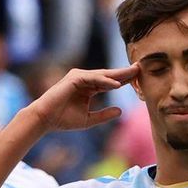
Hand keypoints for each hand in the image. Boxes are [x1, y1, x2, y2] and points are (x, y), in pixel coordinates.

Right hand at [22, 66, 136, 133]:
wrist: (45, 119)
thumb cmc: (64, 119)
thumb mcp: (89, 119)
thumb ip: (104, 115)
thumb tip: (121, 111)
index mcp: (89, 87)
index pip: (111, 82)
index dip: (125, 80)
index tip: (140, 79)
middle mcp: (85, 80)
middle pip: (109, 75)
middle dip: (125, 72)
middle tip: (141, 68)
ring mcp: (79, 77)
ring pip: (103, 75)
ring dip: (118, 74)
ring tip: (134, 73)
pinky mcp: (74, 78)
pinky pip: (93, 79)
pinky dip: (105, 81)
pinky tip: (117, 84)